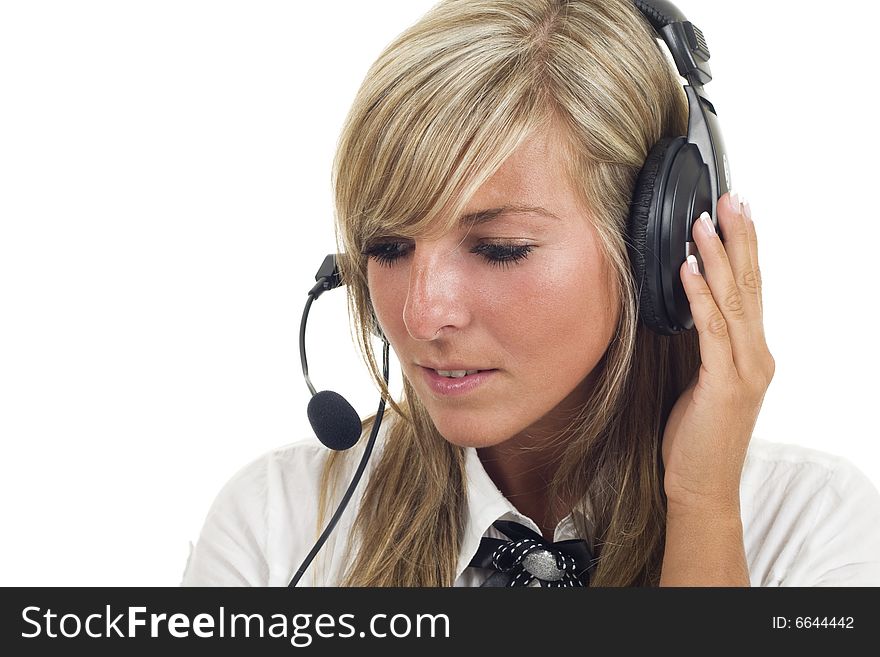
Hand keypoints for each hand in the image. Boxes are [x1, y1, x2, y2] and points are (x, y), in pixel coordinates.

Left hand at [661, 192, 774, 512]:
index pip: (752, 290)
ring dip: (717, 258)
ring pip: (734, 301)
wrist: (702, 485)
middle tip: (730, 198)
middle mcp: (757, 356)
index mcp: (753, 353)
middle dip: (739, 238)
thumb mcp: (704, 381)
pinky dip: (699, 298)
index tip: (735, 213)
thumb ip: (708, 346)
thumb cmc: (698, 435)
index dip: (745, 249)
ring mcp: (746, 370)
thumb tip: (692, 306)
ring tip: (703, 222)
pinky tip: (687, 270)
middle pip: (750, 285)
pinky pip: (712, 331)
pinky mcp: (725, 384)